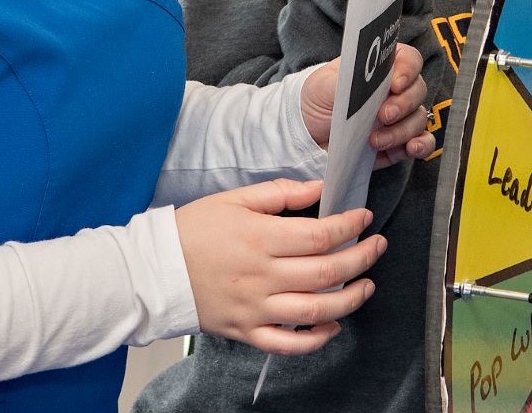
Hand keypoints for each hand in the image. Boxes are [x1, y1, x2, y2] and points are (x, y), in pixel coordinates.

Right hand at [173, 179, 385, 351]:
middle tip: (378, 245)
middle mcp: (262, 276)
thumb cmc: (193, 230)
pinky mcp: (246, 331)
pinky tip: (333, 325)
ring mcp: (256, 308)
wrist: (154, 270)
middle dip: (362, 258)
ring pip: (316, 311)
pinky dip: (316, 339)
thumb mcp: (235, 199)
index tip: (364, 217)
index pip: (321, 234)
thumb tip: (320, 188)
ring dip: (350, 299)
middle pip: (327, 272)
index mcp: (260, 238)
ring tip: (367, 284)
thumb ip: (281, 193)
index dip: (350, 225)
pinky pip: (288, 344)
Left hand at [300, 44, 435, 165]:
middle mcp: (396, 91)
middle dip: (403, 104)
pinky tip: (411, 148)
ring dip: (402, 131)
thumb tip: (366, 80)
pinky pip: (422, 143)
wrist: (307, 133)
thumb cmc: (318, 99)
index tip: (395, 84)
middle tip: (383, 114)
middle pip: (418, 91)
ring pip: (418, 119)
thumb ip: (348, 80)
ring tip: (375, 141)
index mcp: (382, 68)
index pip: (409, 60)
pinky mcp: (399, 143)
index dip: (408, 70)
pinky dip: (422, 146)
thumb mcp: (325, 84)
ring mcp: (400, 118)